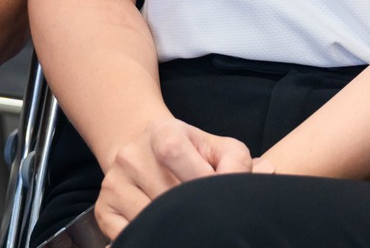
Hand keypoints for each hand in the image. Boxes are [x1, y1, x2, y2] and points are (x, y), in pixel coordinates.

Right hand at [94, 115, 260, 237]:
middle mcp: (131, 156)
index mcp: (162, 133)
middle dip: (194, 209)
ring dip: (174, 226)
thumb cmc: (187, 149)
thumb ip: (239, 160)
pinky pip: (127, 235)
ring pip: (149, 218)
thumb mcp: (214, 145)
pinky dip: (148, 237)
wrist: (139, 145)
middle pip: (167, 194)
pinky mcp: (103, 209)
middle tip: (211, 219)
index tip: (221, 197)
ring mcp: (114, 184)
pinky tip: (166, 230)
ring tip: (191, 224)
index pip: (176, 153)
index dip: (204, 179)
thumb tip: (266, 173)